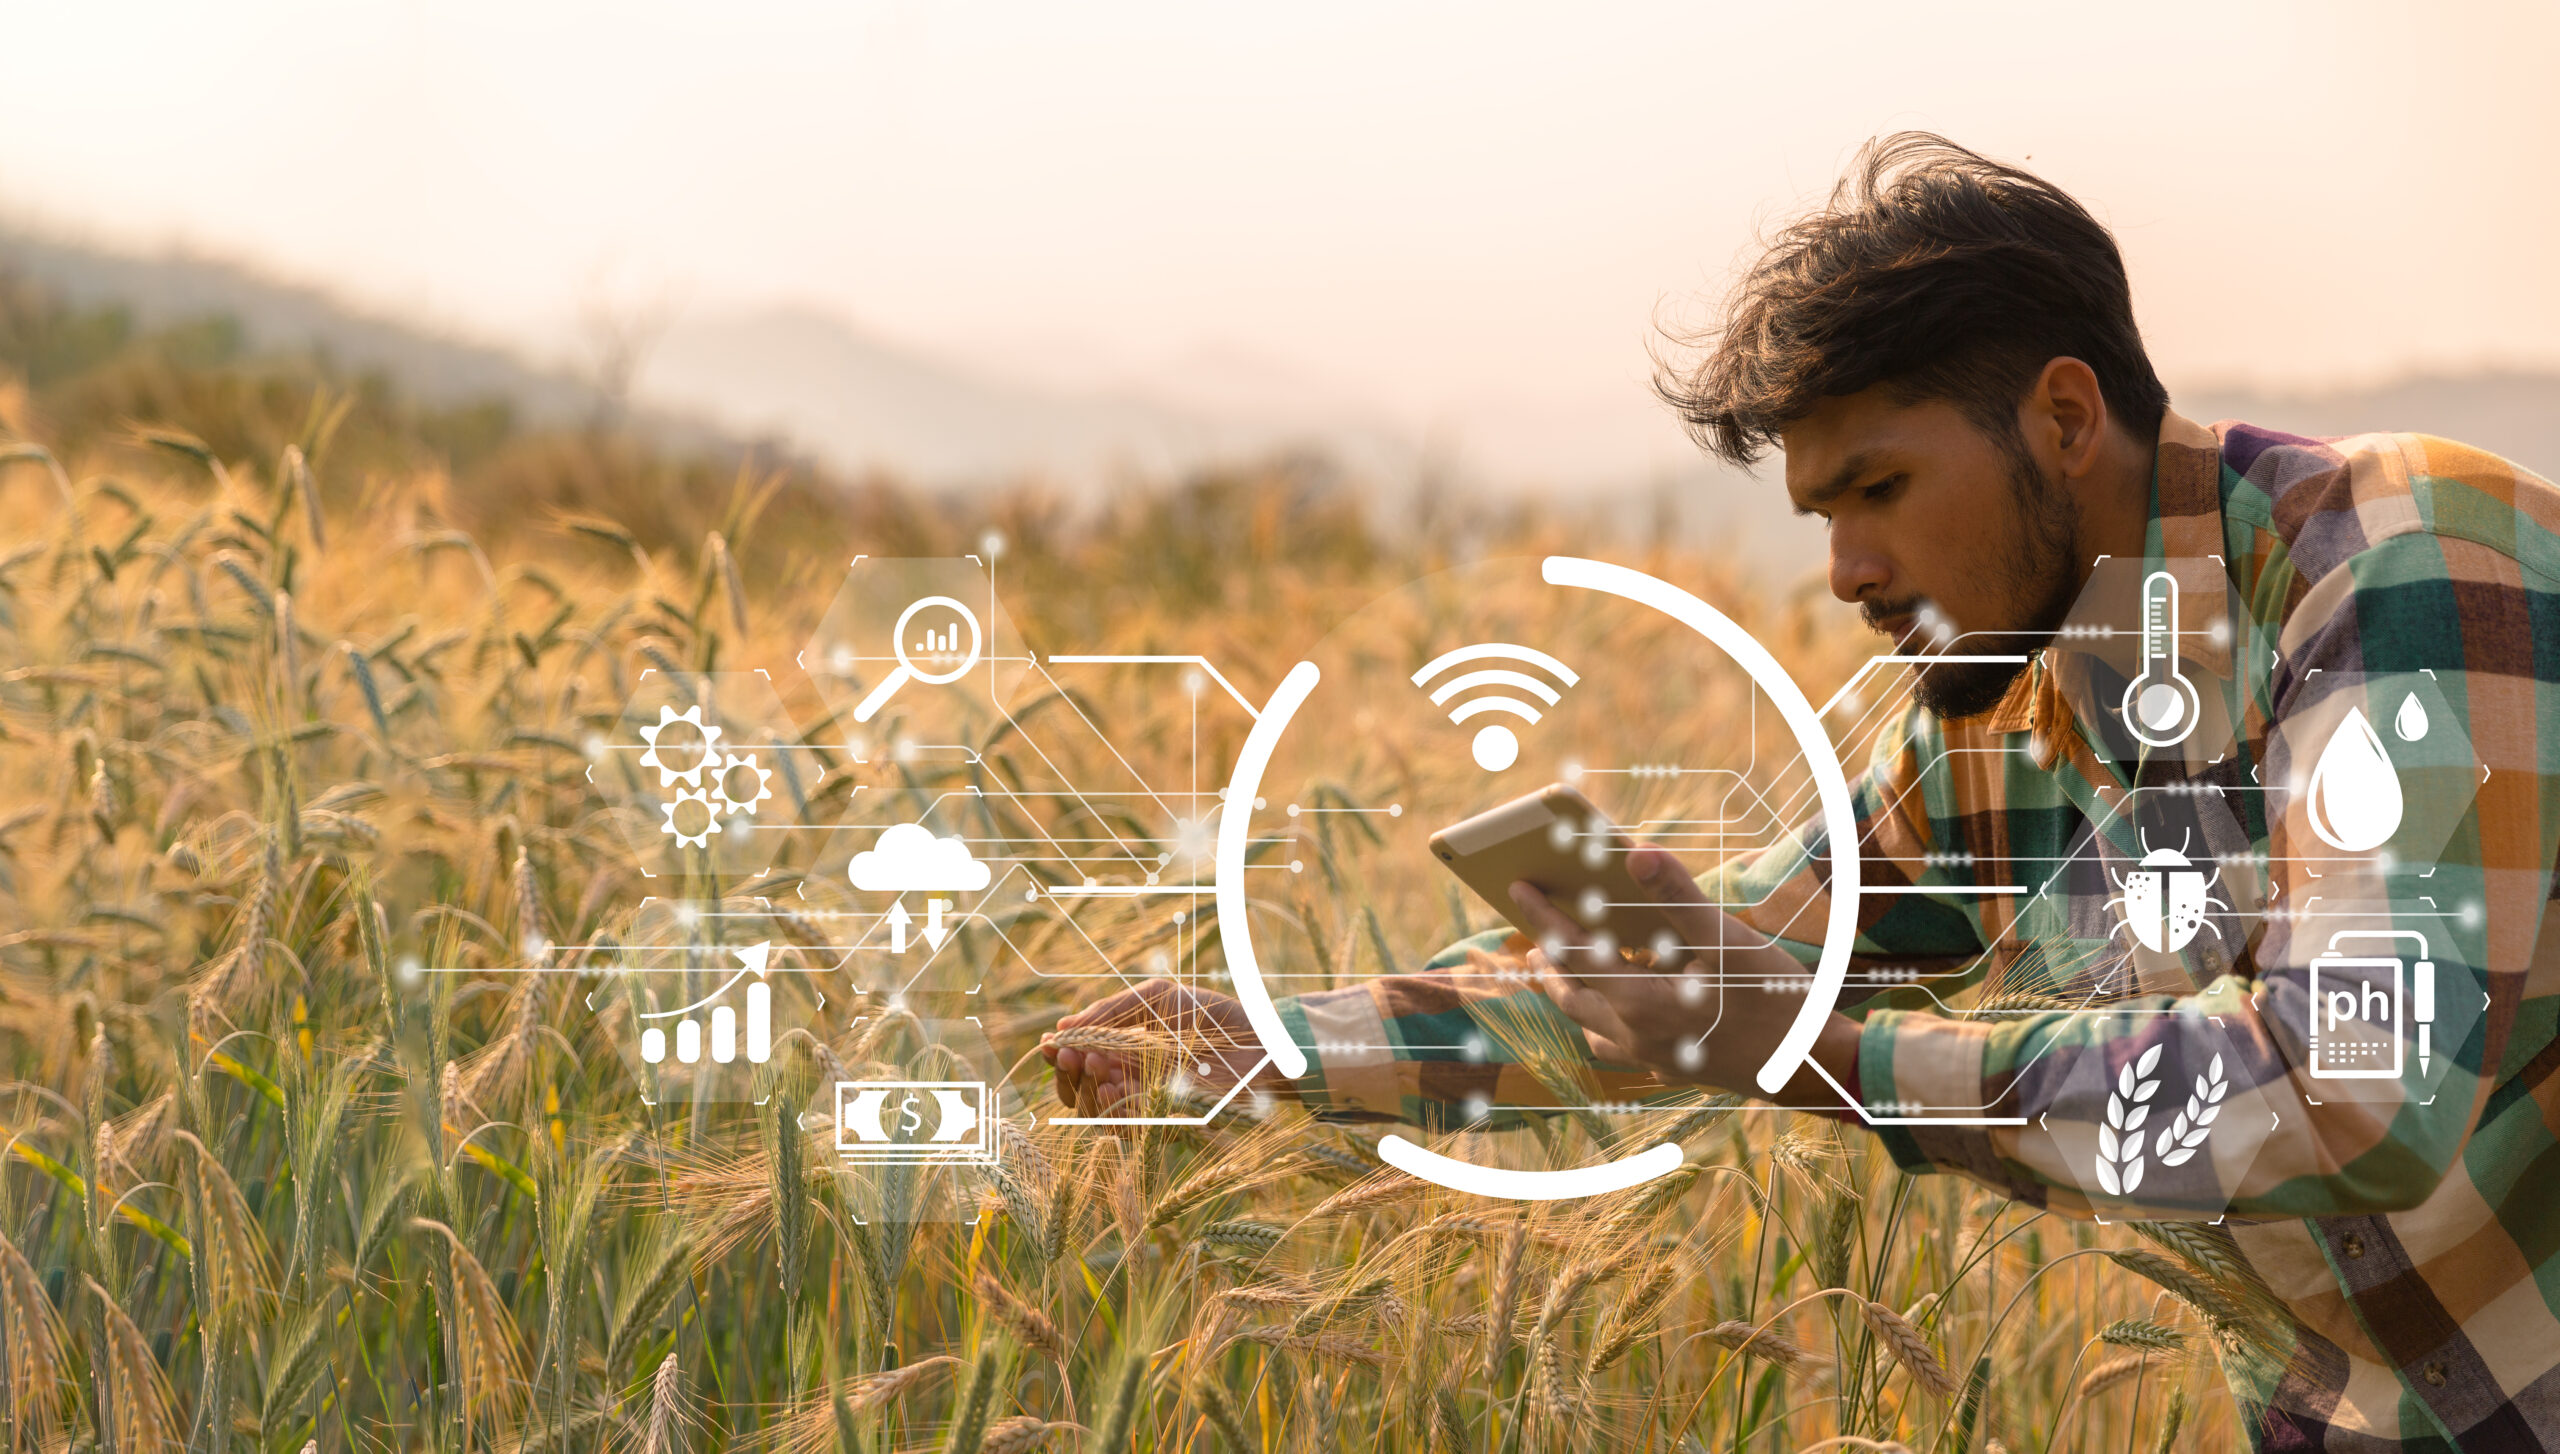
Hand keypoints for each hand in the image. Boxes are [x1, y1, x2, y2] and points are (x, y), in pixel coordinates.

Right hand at [1039, 978, 1282, 1115]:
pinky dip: (1114, 1112)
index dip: (1060, 1057)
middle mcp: (1128, 1082)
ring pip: (1099, 1113)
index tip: (1051, 1045)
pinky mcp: (1166, 1125)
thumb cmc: (1211, 1015)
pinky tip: (1111, 1088)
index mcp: (1121, 1053)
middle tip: (1069, 1055)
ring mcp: (1145, 1106)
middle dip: (1069, 1075)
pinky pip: (1130, 1129)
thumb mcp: (1155, 998)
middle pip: (1081, 1091)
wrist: (1260, 1040)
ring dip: (1088, 1092)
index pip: (1077, 1063)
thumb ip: (1111, 1010)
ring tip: (1093, 1065)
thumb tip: (1062, 1025)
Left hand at [1506, 843, 1855, 1098]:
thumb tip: (1636, 853)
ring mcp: (1653, 1059)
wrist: (1816, 1071)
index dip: (1542, 917)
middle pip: (1571, 996)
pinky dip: (1608, 1019)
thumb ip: (1677, 896)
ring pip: (1592, 1027)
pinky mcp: (1674, 1068)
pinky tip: (1627, 1005)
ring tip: (1568, 968)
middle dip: (1549, 962)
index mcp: (1639, 1004)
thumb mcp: (1729, 940)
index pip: (1572, 954)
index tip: (1517, 888)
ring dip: (1575, 994)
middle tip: (1534, 936)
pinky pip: (1621, 1045)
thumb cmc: (1776, 1001)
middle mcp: (1635, 1037)